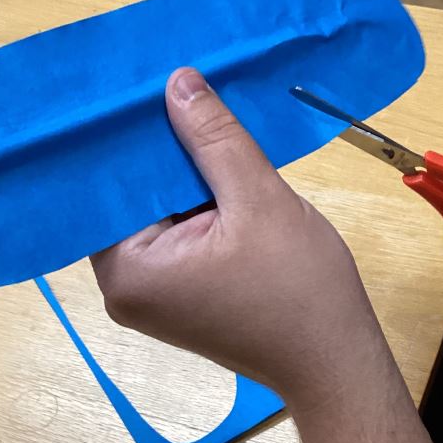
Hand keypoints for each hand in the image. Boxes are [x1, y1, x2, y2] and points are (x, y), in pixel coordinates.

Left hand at [91, 69, 390, 409]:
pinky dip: (194, 203)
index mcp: (127, 270)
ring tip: (195, 112)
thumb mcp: (258, 199)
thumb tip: (175, 80)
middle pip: (129, 198)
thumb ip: (213, 138)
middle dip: (158, 149)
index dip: (128, 132)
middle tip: (171, 83)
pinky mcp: (177, 297)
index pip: (107, 185)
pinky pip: (174, 234)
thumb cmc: (300, 290)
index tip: (141, 80)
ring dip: (181, 173)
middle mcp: (122, 287)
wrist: (335, 362)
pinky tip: (214, 164)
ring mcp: (149, 296)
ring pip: (156, 213)